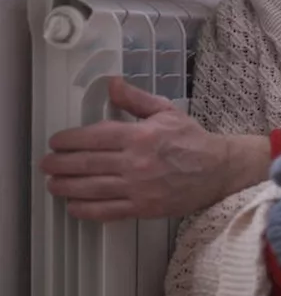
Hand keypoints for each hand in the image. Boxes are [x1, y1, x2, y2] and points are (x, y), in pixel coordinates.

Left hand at [40, 77, 264, 221]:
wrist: (220, 170)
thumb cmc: (194, 140)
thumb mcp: (167, 111)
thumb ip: (136, 99)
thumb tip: (112, 84)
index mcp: (140, 136)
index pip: (93, 137)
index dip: (68, 140)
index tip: (56, 142)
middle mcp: (136, 162)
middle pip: (86, 164)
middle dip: (60, 164)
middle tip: (47, 164)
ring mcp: (139, 187)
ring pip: (91, 188)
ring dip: (66, 187)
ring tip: (53, 184)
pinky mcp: (144, 207)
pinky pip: (107, 211)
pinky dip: (86, 210)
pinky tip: (74, 206)